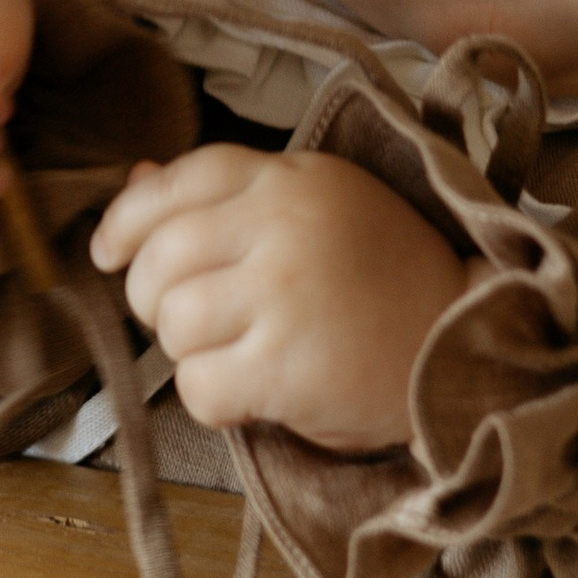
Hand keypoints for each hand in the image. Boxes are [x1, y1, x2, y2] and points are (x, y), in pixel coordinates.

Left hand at [90, 145, 462, 450]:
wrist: (467, 350)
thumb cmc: (387, 280)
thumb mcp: (319, 208)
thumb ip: (230, 195)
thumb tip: (133, 183)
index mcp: (291, 177)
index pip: (177, 181)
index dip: (127, 219)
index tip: (110, 251)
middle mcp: (284, 224)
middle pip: (158, 259)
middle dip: (155, 299)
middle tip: (196, 322)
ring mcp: (284, 294)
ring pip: (170, 323)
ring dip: (190, 352)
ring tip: (241, 354)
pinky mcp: (286, 366)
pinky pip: (197, 386)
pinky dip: (214, 400)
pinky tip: (257, 393)